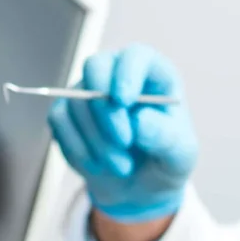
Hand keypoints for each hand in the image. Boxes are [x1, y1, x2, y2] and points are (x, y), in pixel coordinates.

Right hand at [48, 44, 198, 225]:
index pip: (136, 56)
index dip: (127, 73)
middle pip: (97, 68)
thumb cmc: (166, 161)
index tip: (124, 101)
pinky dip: (78, 148)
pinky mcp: (66, 111)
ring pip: (77, 100)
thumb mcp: (180, 155)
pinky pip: (59, 120)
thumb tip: (139, 120)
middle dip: (106, 109)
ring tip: (122, 167)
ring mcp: (89, 90)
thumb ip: (166, 137)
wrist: (140, 184)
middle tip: (124, 142)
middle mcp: (118, 73)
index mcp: (154, 75)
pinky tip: (98, 165)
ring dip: (97, 140)